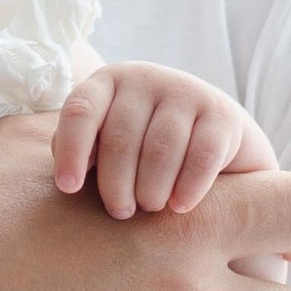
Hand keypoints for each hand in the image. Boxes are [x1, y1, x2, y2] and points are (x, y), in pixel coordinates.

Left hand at [52, 64, 272, 219]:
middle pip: (120, 138)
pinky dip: (188, 188)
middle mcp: (145, 78)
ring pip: (160, 150)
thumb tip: (69, 178)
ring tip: (149, 208)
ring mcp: (186, 90)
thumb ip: (81, 150)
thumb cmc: (142, 144)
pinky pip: (201, 157)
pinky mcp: (221, 114)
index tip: (68, 189)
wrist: (212, 135)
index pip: (80, 111)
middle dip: (115, 185)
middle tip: (120, 212)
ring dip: (151, 190)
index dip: (71, 152)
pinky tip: (179, 206)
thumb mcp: (106, 138)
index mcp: (108, 81)